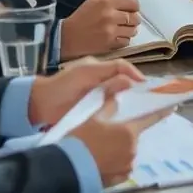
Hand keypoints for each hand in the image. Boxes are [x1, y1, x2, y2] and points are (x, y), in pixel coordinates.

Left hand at [28, 56, 142, 127]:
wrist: (41, 107)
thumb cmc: (62, 85)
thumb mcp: (86, 73)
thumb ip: (110, 72)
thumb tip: (134, 80)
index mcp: (99, 69)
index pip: (124, 69)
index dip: (137, 76)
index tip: (150, 88)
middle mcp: (102, 83)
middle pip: (125, 86)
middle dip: (138, 93)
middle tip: (152, 104)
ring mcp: (99, 100)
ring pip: (121, 101)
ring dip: (130, 106)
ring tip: (144, 115)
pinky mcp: (95, 115)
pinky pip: (112, 114)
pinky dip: (121, 117)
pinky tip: (128, 123)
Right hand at [60, 0, 142, 57]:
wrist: (68, 37)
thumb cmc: (80, 18)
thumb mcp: (92, 0)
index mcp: (107, 3)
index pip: (133, 3)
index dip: (134, 6)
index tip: (130, 9)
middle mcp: (111, 16)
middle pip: (135, 18)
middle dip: (133, 19)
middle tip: (127, 20)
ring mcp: (111, 31)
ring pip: (133, 31)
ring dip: (130, 30)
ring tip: (123, 29)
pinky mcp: (110, 44)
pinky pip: (126, 42)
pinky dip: (124, 40)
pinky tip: (117, 37)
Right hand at [68, 103, 171, 187]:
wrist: (70, 167)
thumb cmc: (82, 139)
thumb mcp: (93, 118)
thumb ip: (109, 106)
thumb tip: (118, 96)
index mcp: (129, 132)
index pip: (150, 119)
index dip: (161, 112)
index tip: (173, 107)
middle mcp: (133, 149)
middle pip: (132, 137)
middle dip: (123, 134)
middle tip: (105, 134)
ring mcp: (128, 165)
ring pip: (127, 152)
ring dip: (118, 149)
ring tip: (99, 150)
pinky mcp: (121, 179)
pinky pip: (122, 167)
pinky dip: (115, 164)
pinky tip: (101, 162)